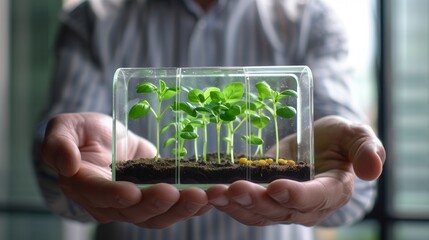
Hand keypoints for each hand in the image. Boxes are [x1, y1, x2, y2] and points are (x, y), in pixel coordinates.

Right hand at [42, 112, 210, 227]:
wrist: (105, 140)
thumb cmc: (83, 132)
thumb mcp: (65, 128)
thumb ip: (58, 144)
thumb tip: (66, 165)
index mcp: (85, 186)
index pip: (99, 195)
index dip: (114, 196)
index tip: (132, 191)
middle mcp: (110, 203)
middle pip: (134, 212)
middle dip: (158, 204)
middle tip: (180, 192)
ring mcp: (136, 203)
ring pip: (157, 216)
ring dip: (181, 209)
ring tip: (204, 196)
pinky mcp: (155, 196)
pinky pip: (173, 207)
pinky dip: (192, 205)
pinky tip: (211, 196)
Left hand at [206, 115, 384, 225]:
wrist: (315, 145)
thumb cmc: (337, 139)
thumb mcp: (354, 134)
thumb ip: (366, 148)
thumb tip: (372, 169)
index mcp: (331, 191)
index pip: (315, 199)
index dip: (297, 196)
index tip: (277, 187)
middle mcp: (305, 206)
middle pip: (280, 211)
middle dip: (257, 202)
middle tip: (235, 189)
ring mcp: (281, 205)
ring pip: (258, 214)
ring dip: (236, 206)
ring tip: (215, 193)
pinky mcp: (262, 198)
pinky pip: (245, 207)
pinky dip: (228, 203)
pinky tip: (210, 193)